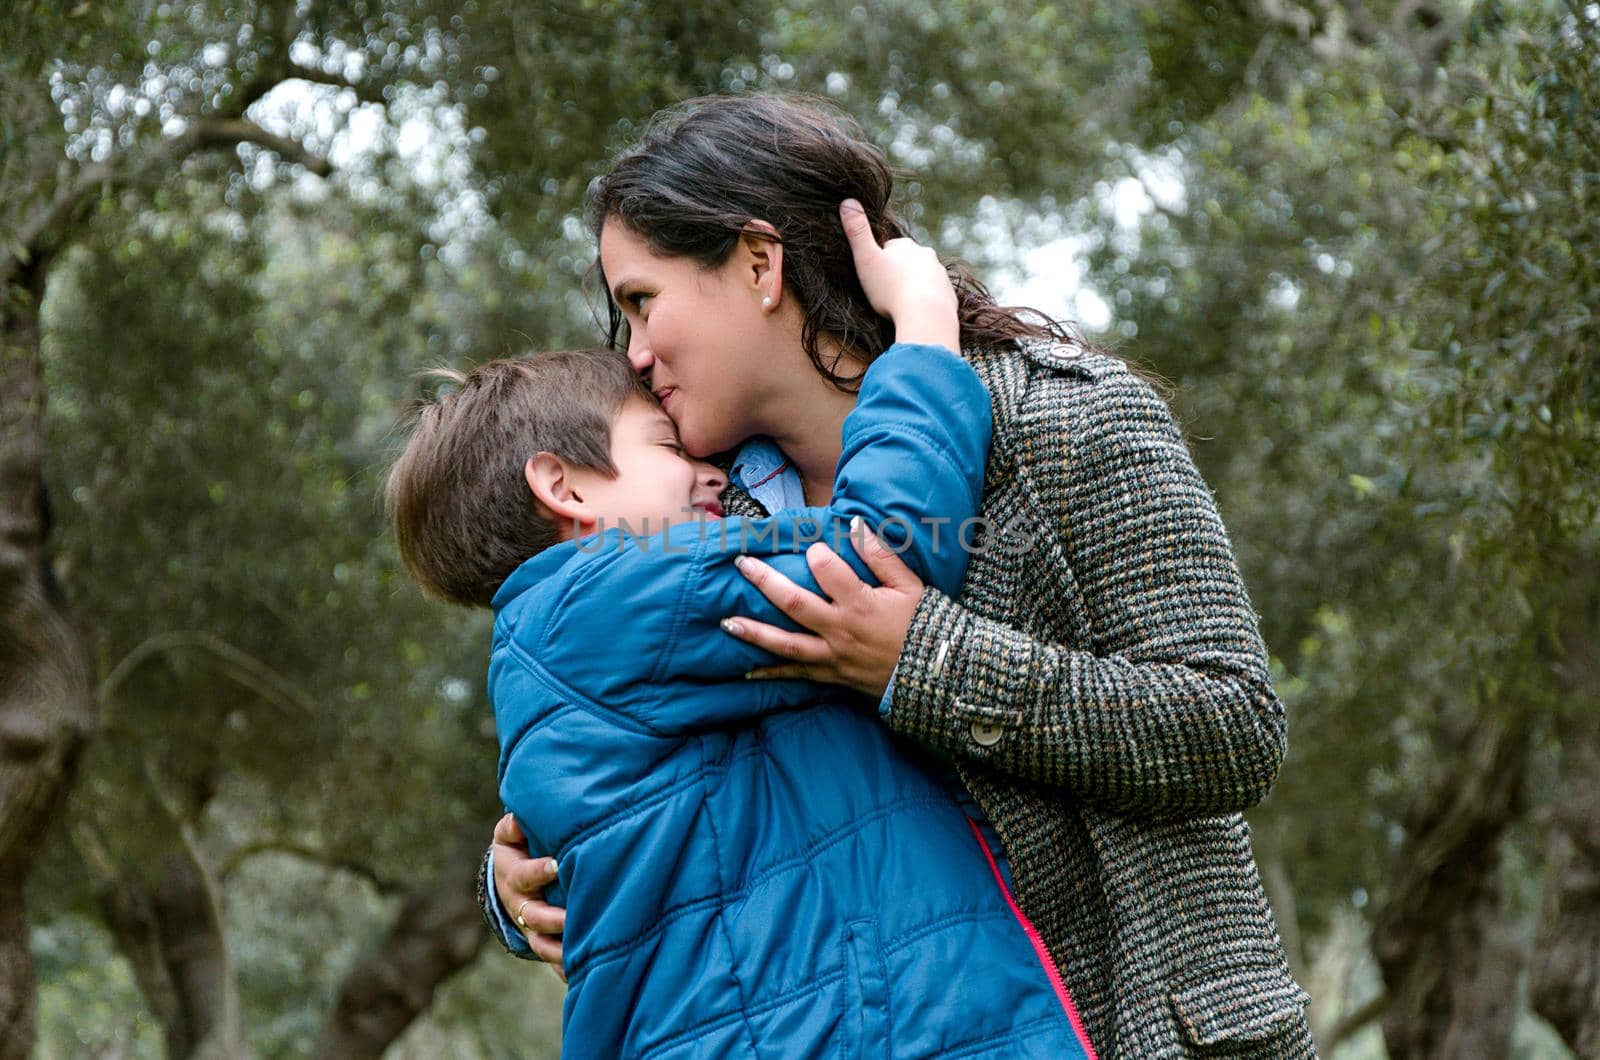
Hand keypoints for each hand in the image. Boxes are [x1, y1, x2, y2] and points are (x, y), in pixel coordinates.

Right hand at [492, 813, 565, 980]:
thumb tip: (520, 817)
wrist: (508, 879)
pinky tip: (583, 974)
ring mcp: (532, 928)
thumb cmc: (518, 848)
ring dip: (559, 951)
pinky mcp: (544, 942)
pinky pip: (554, 961)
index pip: (523, 875)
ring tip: (580, 952)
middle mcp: (521, 906)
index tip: (558, 865)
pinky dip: (565, 969)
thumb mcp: (510, 834)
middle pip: (534, 917)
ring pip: (542, 946)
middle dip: (552, 919)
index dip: (539, 871)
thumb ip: (514, 826)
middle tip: (572, 917)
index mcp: (513, 876)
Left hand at [724, 520, 924, 696]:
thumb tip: (854, 524)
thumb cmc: (923, 625)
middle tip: (740, 564)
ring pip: (785, 643)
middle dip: (764, 581)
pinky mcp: (830, 675)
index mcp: (861, 603)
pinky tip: (745, 670)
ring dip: (754, 632)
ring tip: (726, 622)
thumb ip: (882, 555)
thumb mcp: (911, 586)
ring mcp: (832, 655)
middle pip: (793, 603)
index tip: (812, 548)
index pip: (826, 570)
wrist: (932, 675)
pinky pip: (795, 675)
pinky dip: (770, 673)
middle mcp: (840, 629)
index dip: (815, 553)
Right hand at [840, 199, 958, 351]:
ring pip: (923, 278)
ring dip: (913, 287)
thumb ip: (856, 232)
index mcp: (906, 246)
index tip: (873, 274)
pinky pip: (935, 296)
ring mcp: (940, 275)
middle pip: (909, 261)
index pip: (890, 247)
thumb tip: (847, 201)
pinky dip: (926, 302)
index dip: (880, 260)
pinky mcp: (948, 295)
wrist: (925, 315)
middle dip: (899, 271)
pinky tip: (917, 313)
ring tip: (901, 304)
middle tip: (886, 290)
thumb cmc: (890, 289)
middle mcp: (926, 256)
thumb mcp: (866, 259)